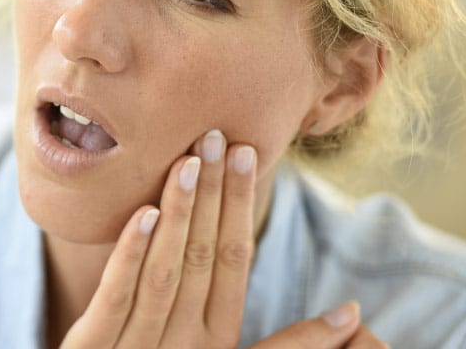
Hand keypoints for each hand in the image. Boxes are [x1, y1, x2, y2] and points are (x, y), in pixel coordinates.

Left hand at [60, 130, 389, 348]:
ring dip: (180, 214)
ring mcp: (138, 347)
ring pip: (165, 272)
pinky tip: (144, 212)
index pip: (234, 263)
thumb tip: (353, 316)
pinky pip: (113, 297)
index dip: (241, 207)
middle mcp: (185, 343)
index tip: (248, 153)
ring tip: (190, 160)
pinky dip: (130, 254)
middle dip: (213, 196)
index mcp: (218, 340)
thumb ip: (286, 346)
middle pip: (203, 258)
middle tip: (219, 137)